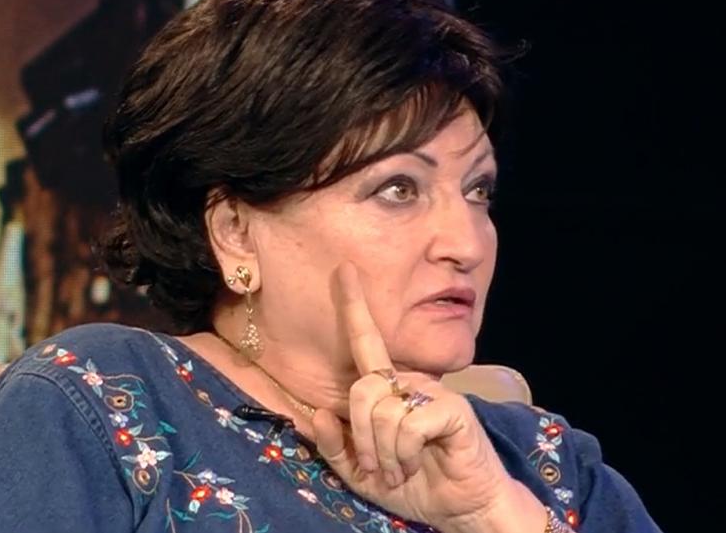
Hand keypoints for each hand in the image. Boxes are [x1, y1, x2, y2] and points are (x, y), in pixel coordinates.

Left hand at [312, 263, 544, 532]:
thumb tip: (318, 414)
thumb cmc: (413, 484)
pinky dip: (403, 454)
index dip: (353, 307)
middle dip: (361, 436)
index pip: (366, 341)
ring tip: (401, 469)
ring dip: (383, 453)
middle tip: (378, 467)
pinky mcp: (451, 407)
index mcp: (387, 389)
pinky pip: (406, 423)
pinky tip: (417, 464)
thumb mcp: (361, 472)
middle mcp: (409, 381)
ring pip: (381, 409)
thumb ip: (335, 446)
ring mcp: (433, 391)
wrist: (460, 509)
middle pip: (361, 389)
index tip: (343, 269)